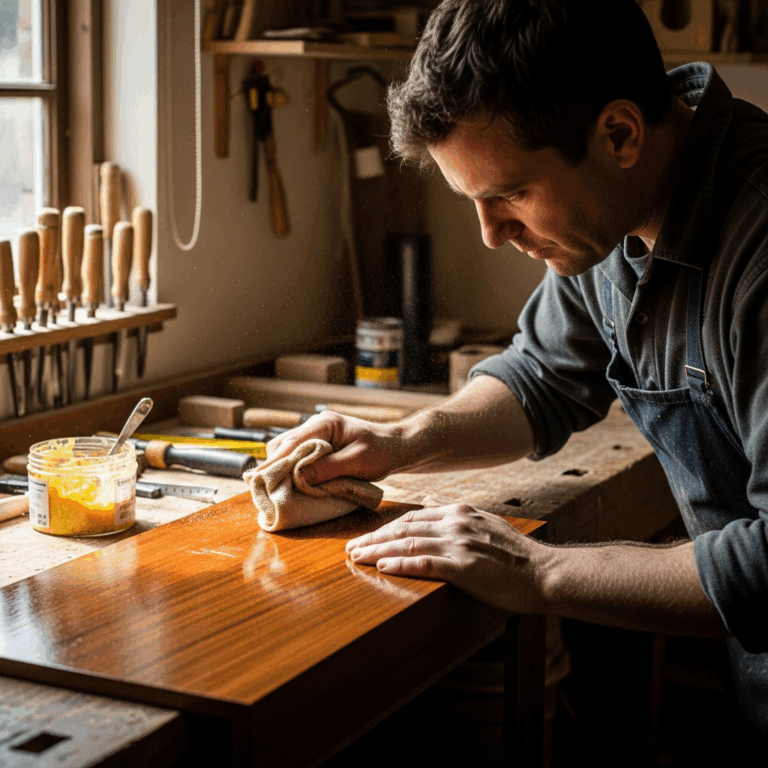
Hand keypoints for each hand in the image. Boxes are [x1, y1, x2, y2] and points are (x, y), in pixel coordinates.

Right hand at [264, 411, 407, 484]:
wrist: (396, 447)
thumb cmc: (381, 452)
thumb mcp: (357, 462)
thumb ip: (328, 468)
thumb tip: (298, 477)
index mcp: (325, 424)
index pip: (291, 442)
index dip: (275, 462)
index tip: (259, 479)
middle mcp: (316, 425)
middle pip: (283, 445)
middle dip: (273, 466)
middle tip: (264, 489)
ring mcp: (317, 435)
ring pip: (287, 451)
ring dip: (282, 469)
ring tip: (275, 490)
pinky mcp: (319, 446)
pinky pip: (298, 457)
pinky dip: (291, 470)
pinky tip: (290, 484)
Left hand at [345, 499, 546, 613]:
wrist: (542, 572)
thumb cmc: (514, 553)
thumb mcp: (484, 520)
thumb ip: (453, 510)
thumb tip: (430, 498)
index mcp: (458, 512)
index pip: (411, 518)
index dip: (384, 527)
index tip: (365, 536)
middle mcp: (455, 523)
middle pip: (403, 528)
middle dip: (373, 538)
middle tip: (349, 548)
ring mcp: (459, 544)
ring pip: (408, 543)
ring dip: (378, 550)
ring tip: (356, 558)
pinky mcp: (464, 567)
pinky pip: (425, 563)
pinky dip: (401, 564)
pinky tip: (382, 566)